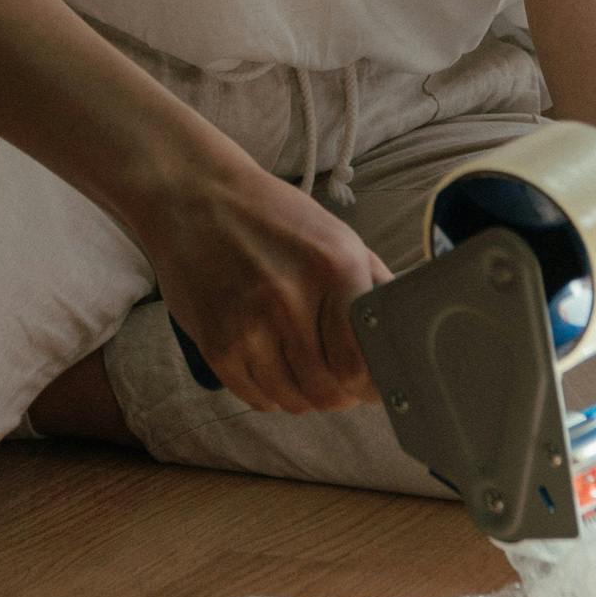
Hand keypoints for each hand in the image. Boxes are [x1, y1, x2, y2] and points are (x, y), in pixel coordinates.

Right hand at [131, 151, 388, 415]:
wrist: (193, 195)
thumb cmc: (271, 216)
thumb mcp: (335, 235)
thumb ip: (372, 283)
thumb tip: (402, 334)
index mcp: (334, 268)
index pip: (361, 363)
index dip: (370, 383)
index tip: (369, 382)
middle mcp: (291, 300)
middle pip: (328, 390)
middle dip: (339, 394)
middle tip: (338, 382)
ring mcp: (249, 326)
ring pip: (292, 400)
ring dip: (304, 396)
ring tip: (304, 373)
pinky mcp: (215, 345)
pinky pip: (254, 398)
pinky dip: (270, 394)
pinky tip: (272, 369)